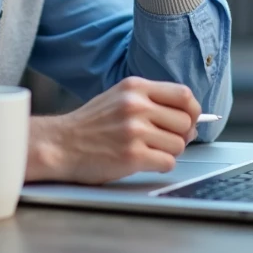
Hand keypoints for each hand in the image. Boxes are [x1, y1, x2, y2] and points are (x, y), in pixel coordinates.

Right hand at [26, 77, 200, 184]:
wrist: (59, 144)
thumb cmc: (89, 124)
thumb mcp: (118, 97)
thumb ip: (150, 100)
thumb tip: (189, 116)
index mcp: (135, 87)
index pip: (183, 94)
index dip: (192, 110)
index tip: (189, 120)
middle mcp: (136, 105)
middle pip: (186, 121)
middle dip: (181, 135)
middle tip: (166, 140)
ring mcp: (134, 131)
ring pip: (179, 144)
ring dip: (169, 151)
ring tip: (148, 150)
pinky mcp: (131, 156)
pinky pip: (167, 162)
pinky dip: (160, 165)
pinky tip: (144, 161)